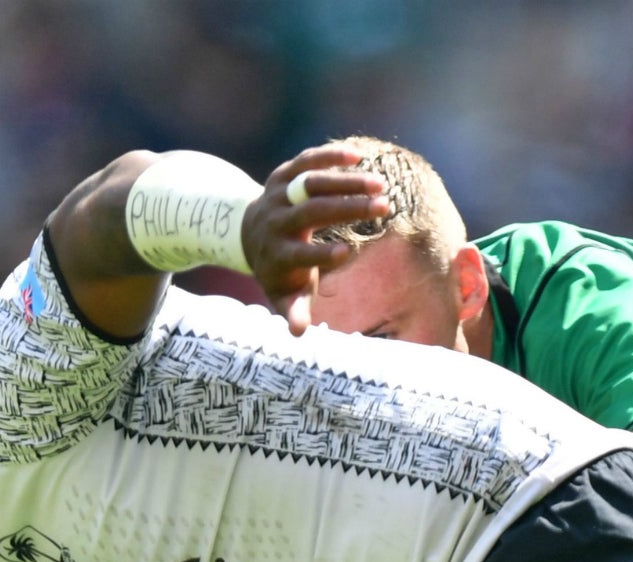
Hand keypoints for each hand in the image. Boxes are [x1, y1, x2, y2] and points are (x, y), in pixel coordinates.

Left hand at [243, 145, 389, 334]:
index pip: (298, 254)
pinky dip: (330, 156)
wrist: (249, 233)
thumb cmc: (279, 270)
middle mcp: (275, 222)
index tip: (347, 252)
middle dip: (347, 209)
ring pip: (311, 182)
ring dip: (346, 181)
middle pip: (310, 211)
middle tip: (383, 207)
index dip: (320, 255)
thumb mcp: (283, 294)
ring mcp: (278, 195)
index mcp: (277, 255)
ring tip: (380, 184)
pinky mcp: (284, 174)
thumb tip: (299, 334)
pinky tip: (358, 156)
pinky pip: (307, 161)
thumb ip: (292, 311)